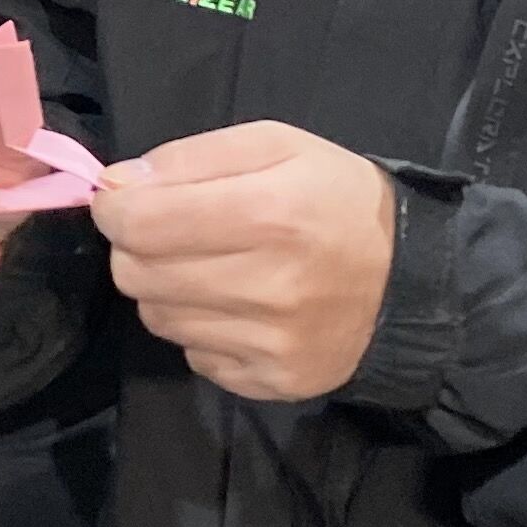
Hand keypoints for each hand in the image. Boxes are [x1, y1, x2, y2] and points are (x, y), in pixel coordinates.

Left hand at [91, 122, 398, 402]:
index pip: (139, 222)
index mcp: (269, 213)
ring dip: (166, 289)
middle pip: (135, 274)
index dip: (114, 208)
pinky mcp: (271, 381)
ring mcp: (269, 343)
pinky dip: (200, 329)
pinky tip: (236, 308)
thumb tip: (117, 185)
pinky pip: (193, 356)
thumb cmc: (337, 199)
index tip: (124, 201)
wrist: (411, 281)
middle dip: (137, 247)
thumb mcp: (277, 145)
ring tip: (209, 268)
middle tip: (171, 232)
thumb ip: (191, 157)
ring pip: (157, 318)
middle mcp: (268, 285)